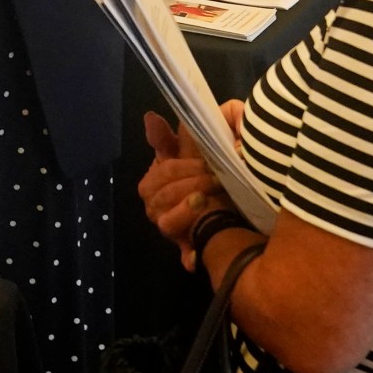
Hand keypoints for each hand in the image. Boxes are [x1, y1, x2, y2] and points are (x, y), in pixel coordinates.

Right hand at [139, 104, 247, 268]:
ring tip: (207, 201)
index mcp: (153, 180)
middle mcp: (154, 204)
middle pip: (165, 193)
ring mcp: (167, 226)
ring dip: (188, 211)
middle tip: (216, 178)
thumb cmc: (201, 172)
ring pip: (168, 220)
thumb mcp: (188, 150)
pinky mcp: (184, 246)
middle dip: (192, 183)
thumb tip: (150, 117)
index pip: (162, 170)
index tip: (204, 163)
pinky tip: (194, 255)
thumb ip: (168, 136)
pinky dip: (187, 254)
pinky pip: (182, 252)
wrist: (223, 202)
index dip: (184, 166)